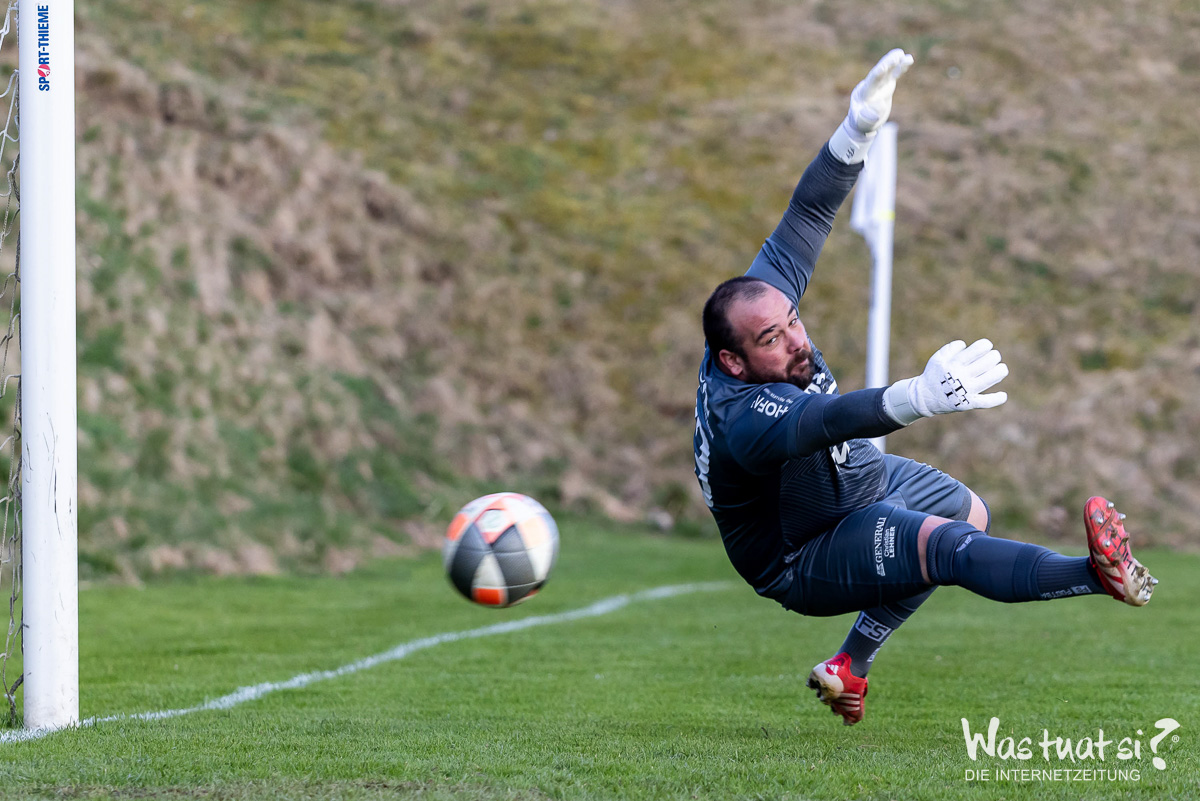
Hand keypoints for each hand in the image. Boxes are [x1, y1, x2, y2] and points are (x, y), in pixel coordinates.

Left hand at [828, 49, 913, 163]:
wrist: (862, 121)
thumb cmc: (861, 123)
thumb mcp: (863, 123)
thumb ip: (869, 116)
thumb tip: (880, 103)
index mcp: (863, 93)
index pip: (871, 82)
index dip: (878, 74)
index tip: (883, 67)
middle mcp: (870, 85)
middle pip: (879, 72)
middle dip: (888, 63)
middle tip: (897, 55)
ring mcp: (879, 84)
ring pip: (888, 70)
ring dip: (895, 61)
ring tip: (902, 54)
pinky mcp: (887, 85)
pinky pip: (895, 74)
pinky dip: (901, 67)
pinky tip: (908, 59)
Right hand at [883, 339, 1008, 424]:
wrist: (924, 398)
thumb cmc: (934, 375)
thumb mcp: (937, 358)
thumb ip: (951, 348)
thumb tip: (966, 345)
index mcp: (954, 364)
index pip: (979, 349)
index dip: (986, 345)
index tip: (986, 346)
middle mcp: (961, 376)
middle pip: (988, 361)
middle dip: (994, 356)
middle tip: (993, 357)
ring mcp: (966, 391)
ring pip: (991, 378)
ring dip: (1001, 371)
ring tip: (1001, 369)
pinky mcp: (968, 404)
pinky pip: (986, 402)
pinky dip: (997, 399)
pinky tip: (1003, 395)